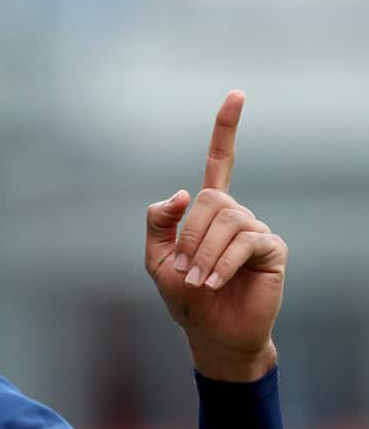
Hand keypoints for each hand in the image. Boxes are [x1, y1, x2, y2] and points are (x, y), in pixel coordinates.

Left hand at [144, 91, 286, 381]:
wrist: (212, 334)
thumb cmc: (185, 296)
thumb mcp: (156, 259)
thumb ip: (158, 222)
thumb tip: (181, 193)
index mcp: (209, 212)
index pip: (219, 161)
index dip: (226, 129)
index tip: (237, 94)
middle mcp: (236, 214)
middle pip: (210, 201)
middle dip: (189, 236)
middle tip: (183, 271)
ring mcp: (256, 230)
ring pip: (226, 221)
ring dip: (203, 254)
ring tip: (197, 281)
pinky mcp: (272, 250)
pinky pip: (245, 241)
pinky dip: (222, 263)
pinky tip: (214, 281)